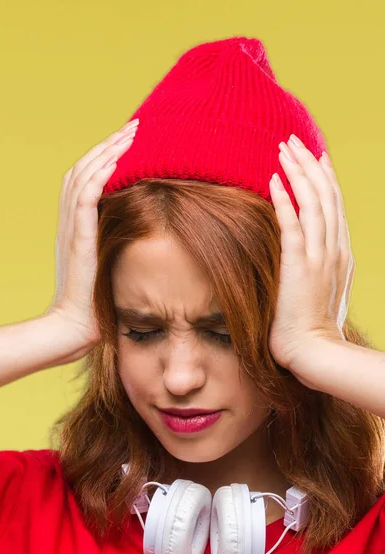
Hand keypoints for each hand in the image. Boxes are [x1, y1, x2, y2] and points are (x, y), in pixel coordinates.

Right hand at [45, 119, 138, 345]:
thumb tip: (136, 232)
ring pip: (83, 176)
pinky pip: (86, 198)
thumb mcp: (102, 267)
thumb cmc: (92, 303)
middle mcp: (68, 222)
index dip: (102, 157)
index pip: (83, 179)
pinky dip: (99, 175)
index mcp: (73, 226)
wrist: (73, 326)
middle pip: (82, 169)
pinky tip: (117, 160)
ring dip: (107, 152)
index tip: (127, 142)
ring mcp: (71, 229)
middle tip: (133, 127)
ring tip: (131, 134)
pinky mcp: (78, 239)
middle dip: (108, 145)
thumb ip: (110, 245)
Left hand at [267, 135, 354, 372]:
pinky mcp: (299, 265)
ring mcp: (319, 255)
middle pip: (326, 195)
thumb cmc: (310, 326)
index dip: (324, 178)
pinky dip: (284, 199)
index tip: (313, 157)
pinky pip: (293, 224)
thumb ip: (317, 267)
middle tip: (293, 141)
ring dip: (298, 172)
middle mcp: (334, 248)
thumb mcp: (321, 290)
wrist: (312, 351)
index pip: (333, 205)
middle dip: (309, 164)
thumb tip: (306, 254)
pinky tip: (273, 180)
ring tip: (283, 149)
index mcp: (340, 253)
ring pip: (313, 202)